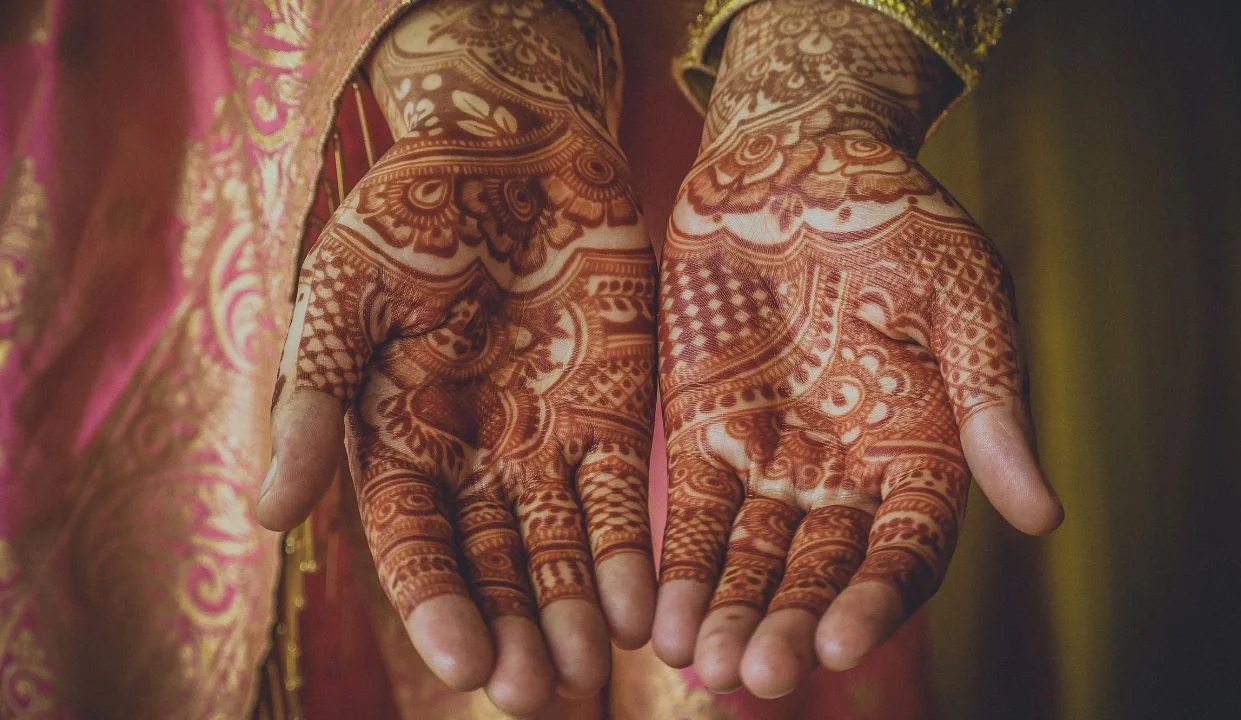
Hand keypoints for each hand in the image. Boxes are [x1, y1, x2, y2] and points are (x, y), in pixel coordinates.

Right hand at [256, 1, 655, 712]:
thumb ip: (311, 401)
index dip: (437, 607)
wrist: (509, 146)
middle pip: (493, 568)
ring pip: (559, 550)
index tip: (465, 665)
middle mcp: (470, 460)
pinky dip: (633, 554)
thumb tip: (264, 516)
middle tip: (541, 695)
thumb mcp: (343, 295)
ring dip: (575, 613)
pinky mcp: (609, 414)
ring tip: (593, 672)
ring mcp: (543, 441)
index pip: (414, 547)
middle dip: (515, 632)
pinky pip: (620, 498)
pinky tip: (648, 609)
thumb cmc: (410, 214)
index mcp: (396, 442)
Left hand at [651, 0, 1062, 697]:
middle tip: (757, 677)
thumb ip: (989, 404)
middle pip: (819, 574)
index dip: (874, 602)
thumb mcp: (960, 296)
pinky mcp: (704, 431)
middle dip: (788, 626)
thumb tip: (1043, 520)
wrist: (797, 157)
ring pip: (752, 559)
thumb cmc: (897, 216)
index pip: (903, 554)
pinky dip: (677, 564)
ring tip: (702, 667)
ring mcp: (772, 455)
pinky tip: (658, 618)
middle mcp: (846, 471)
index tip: (841, 646)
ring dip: (728, 614)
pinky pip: (691, 512)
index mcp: (921, 452)